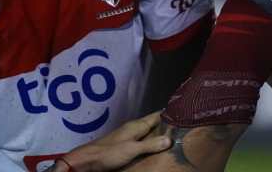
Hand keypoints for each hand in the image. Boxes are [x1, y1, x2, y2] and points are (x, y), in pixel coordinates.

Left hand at [57, 112, 172, 171]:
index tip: (182, 112)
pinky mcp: (125, 145)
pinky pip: (143, 140)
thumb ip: (150, 144)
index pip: (155, 116)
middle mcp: (133, 129)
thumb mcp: (132, 149)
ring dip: (158, 133)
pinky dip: (151, 141)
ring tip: (173, 136)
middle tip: (182, 126)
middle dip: (166, 124)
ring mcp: (129, 137)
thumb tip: (170, 138)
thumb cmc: (109, 152)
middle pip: (153, 124)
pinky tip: (156, 147)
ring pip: (148, 132)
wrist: (89, 160)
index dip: (168, 114)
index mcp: (135, 126)